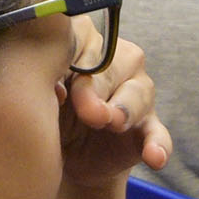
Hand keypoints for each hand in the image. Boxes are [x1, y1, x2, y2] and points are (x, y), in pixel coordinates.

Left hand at [58, 35, 171, 198]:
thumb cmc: (49, 113)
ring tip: (113, 125)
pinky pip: (158, 134)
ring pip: (139, 94)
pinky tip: (154, 157)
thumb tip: (57, 92)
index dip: (71, 61)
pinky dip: (157, 145)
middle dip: (98, 88)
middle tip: (86, 111)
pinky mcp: (148, 129)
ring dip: (124, 111)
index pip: (85, 39)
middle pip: (115, 65)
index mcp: (88, 45)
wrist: (63, 159)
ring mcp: (138, 94)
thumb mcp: (40, 97)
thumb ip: (48, 86)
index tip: (56, 87)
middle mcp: (119, 62)